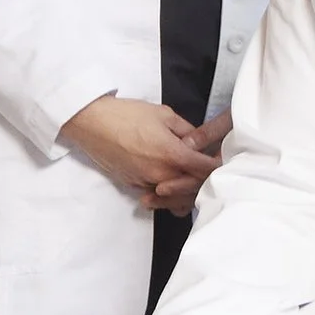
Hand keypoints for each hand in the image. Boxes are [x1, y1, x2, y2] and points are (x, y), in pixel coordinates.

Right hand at [61, 95, 224, 212]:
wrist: (91, 123)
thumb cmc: (127, 115)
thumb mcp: (165, 115)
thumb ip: (187, 131)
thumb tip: (199, 141)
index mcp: (173, 155)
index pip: (205, 170)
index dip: (218, 166)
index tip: (222, 160)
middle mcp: (161, 174)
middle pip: (193, 189)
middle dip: (205, 181)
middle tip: (210, 172)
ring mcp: (145, 183)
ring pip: (174, 199)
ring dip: (186, 193)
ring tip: (194, 183)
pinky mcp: (132, 186)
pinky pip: (156, 198)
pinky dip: (167, 196)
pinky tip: (173, 188)